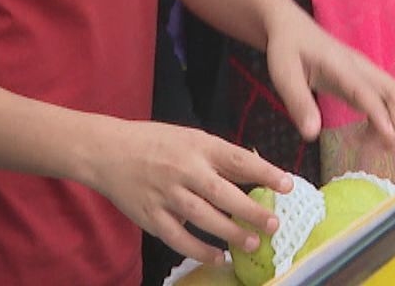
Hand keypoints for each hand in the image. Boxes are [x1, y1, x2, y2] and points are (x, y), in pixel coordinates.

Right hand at [84, 119, 290, 265]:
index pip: (236, 159)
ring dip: (230, 233)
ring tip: (253, 242)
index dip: (264, 172)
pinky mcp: (150, 216)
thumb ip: (219, 157)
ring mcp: (165, 194)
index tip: (287, 184)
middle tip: (274, 224)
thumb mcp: (189, 138)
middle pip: (222, 193)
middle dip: (251, 210)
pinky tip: (218, 256)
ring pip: (203, 217)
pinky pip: (178, 237)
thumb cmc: (154, 143)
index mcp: (196, 145)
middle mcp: (182, 169)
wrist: (106, 151)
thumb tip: (257, 172)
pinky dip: (199, 250)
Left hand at [264, 8, 394, 152]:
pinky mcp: (361, 82)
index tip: (390, 140)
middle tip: (385, 151)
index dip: (381, 116)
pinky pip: (384, 101)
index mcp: (341, 66)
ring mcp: (364, 74)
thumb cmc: (286, 48)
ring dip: (394, 124)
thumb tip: (311, 135)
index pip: (369, 92)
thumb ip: (298, 103)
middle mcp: (360, 69)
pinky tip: (366, 138)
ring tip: (373, 149)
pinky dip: (383, 122)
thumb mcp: (284, 75)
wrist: (289, 27)